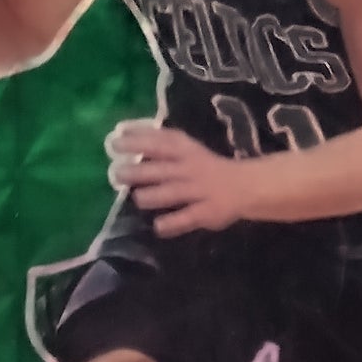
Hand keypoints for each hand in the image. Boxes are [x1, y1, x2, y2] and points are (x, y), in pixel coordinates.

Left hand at [106, 120, 254, 236]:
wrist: (244, 186)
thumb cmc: (205, 166)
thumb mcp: (187, 149)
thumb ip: (162, 144)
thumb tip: (123, 135)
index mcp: (186, 150)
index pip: (160, 141)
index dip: (138, 139)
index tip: (116, 139)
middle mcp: (190, 169)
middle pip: (162, 169)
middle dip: (139, 171)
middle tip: (117, 173)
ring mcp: (199, 191)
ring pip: (173, 193)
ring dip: (153, 196)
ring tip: (137, 198)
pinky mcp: (207, 212)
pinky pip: (188, 218)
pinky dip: (173, 223)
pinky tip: (158, 226)